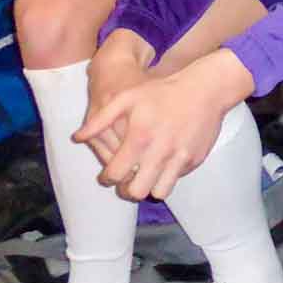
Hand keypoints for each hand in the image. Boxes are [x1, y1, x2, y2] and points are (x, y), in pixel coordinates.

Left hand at [75, 49, 254, 200]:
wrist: (205, 89)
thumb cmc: (162, 92)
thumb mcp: (127, 98)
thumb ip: (101, 119)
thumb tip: (77, 137)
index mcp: (139, 138)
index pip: (115, 174)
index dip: (108, 178)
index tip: (108, 174)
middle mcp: (159, 153)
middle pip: (136, 192)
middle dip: (127, 190)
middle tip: (126, 179)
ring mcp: (179, 159)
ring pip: (159, 193)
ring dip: (149, 187)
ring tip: (146, 175)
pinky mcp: (194, 161)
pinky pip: (176, 179)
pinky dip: (168, 175)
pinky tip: (165, 160)